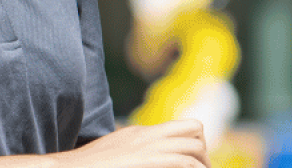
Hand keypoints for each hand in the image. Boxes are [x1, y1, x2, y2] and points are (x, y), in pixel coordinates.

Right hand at [60, 121, 207, 167]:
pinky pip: (185, 162)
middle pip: (194, 128)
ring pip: (195, 144)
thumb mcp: (113, 157)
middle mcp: (146, 135)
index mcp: (138, 133)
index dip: (192, 145)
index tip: (192, 164)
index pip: (179, 128)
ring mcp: (147, 146)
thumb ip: (131, 156)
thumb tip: (141, 162)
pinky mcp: (148, 160)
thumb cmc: (88, 167)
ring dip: (203, 163)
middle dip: (204, 150)